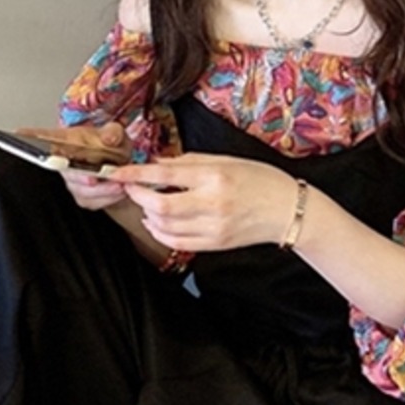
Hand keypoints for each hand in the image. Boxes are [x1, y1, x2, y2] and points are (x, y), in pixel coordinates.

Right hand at [25, 122, 131, 210]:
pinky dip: (107, 198)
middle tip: (92, 177)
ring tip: (117, 184)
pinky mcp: (81, 196)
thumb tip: (109, 137)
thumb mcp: (116, 134)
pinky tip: (119, 192)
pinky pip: (91, 201)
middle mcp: (63, 162)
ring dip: (99, 190)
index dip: (30, 136)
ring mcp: (70, 181)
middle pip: (62, 170)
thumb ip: (113, 132)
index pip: (42, 137)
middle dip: (77, 176)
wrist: (122, 170)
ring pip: (79, 189)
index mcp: (66, 141)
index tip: (20, 132)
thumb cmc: (112, 148)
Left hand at [108, 153, 296, 251]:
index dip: (135, 175)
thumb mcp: (225, 160)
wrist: (288, 210)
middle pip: (160, 207)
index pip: (164, 176)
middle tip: (132, 187)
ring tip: (147, 203)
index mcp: (215, 177)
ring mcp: (214, 228)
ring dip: (148, 215)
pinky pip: (177, 243)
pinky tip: (157, 223)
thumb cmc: (260, 180)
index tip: (117, 172)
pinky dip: (160, 233)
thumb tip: (157, 164)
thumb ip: (188, 163)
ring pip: (165, 227)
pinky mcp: (215, 244)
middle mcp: (213, 204)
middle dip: (138, 196)